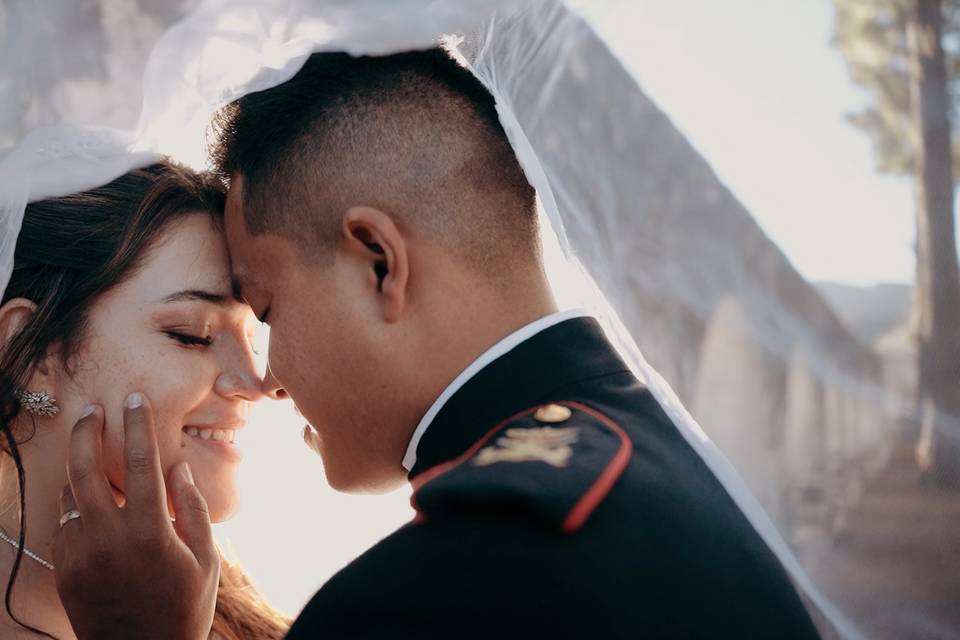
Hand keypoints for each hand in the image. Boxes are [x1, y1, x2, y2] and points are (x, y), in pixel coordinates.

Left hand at [53, 392, 219, 639]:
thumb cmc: (183, 608)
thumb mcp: (206, 560)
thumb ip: (192, 510)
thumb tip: (179, 470)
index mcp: (150, 531)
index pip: (142, 463)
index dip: (138, 426)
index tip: (134, 399)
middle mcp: (109, 537)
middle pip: (87, 469)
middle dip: (86, 432)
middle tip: (92, 410)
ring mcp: (81, 554)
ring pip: (70, 494)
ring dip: (79, 468)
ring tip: (89, 449)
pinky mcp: (65, 570)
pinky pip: (65, 523)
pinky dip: (76, 504)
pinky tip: (89, 500)